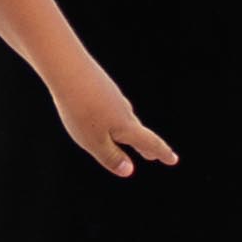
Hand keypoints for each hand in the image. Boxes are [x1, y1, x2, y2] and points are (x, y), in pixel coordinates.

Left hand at [48, 57, 176, 176]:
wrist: (68, 70)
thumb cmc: (80, 110)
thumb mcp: (94, 141)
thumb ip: (110, 157)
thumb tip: (129, 171)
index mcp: (126, 126)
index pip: (149, 143)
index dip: (162, 153)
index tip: (173, 160)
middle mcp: (124, 110)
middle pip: (138, 132)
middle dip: (145, 146)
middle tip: (154, 156)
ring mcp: (113, 96)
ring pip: (126, 118)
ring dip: (131, 131)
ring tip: (132, 138)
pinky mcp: (100, 87)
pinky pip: (113, 106)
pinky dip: (117, 116)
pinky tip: (109, 112)